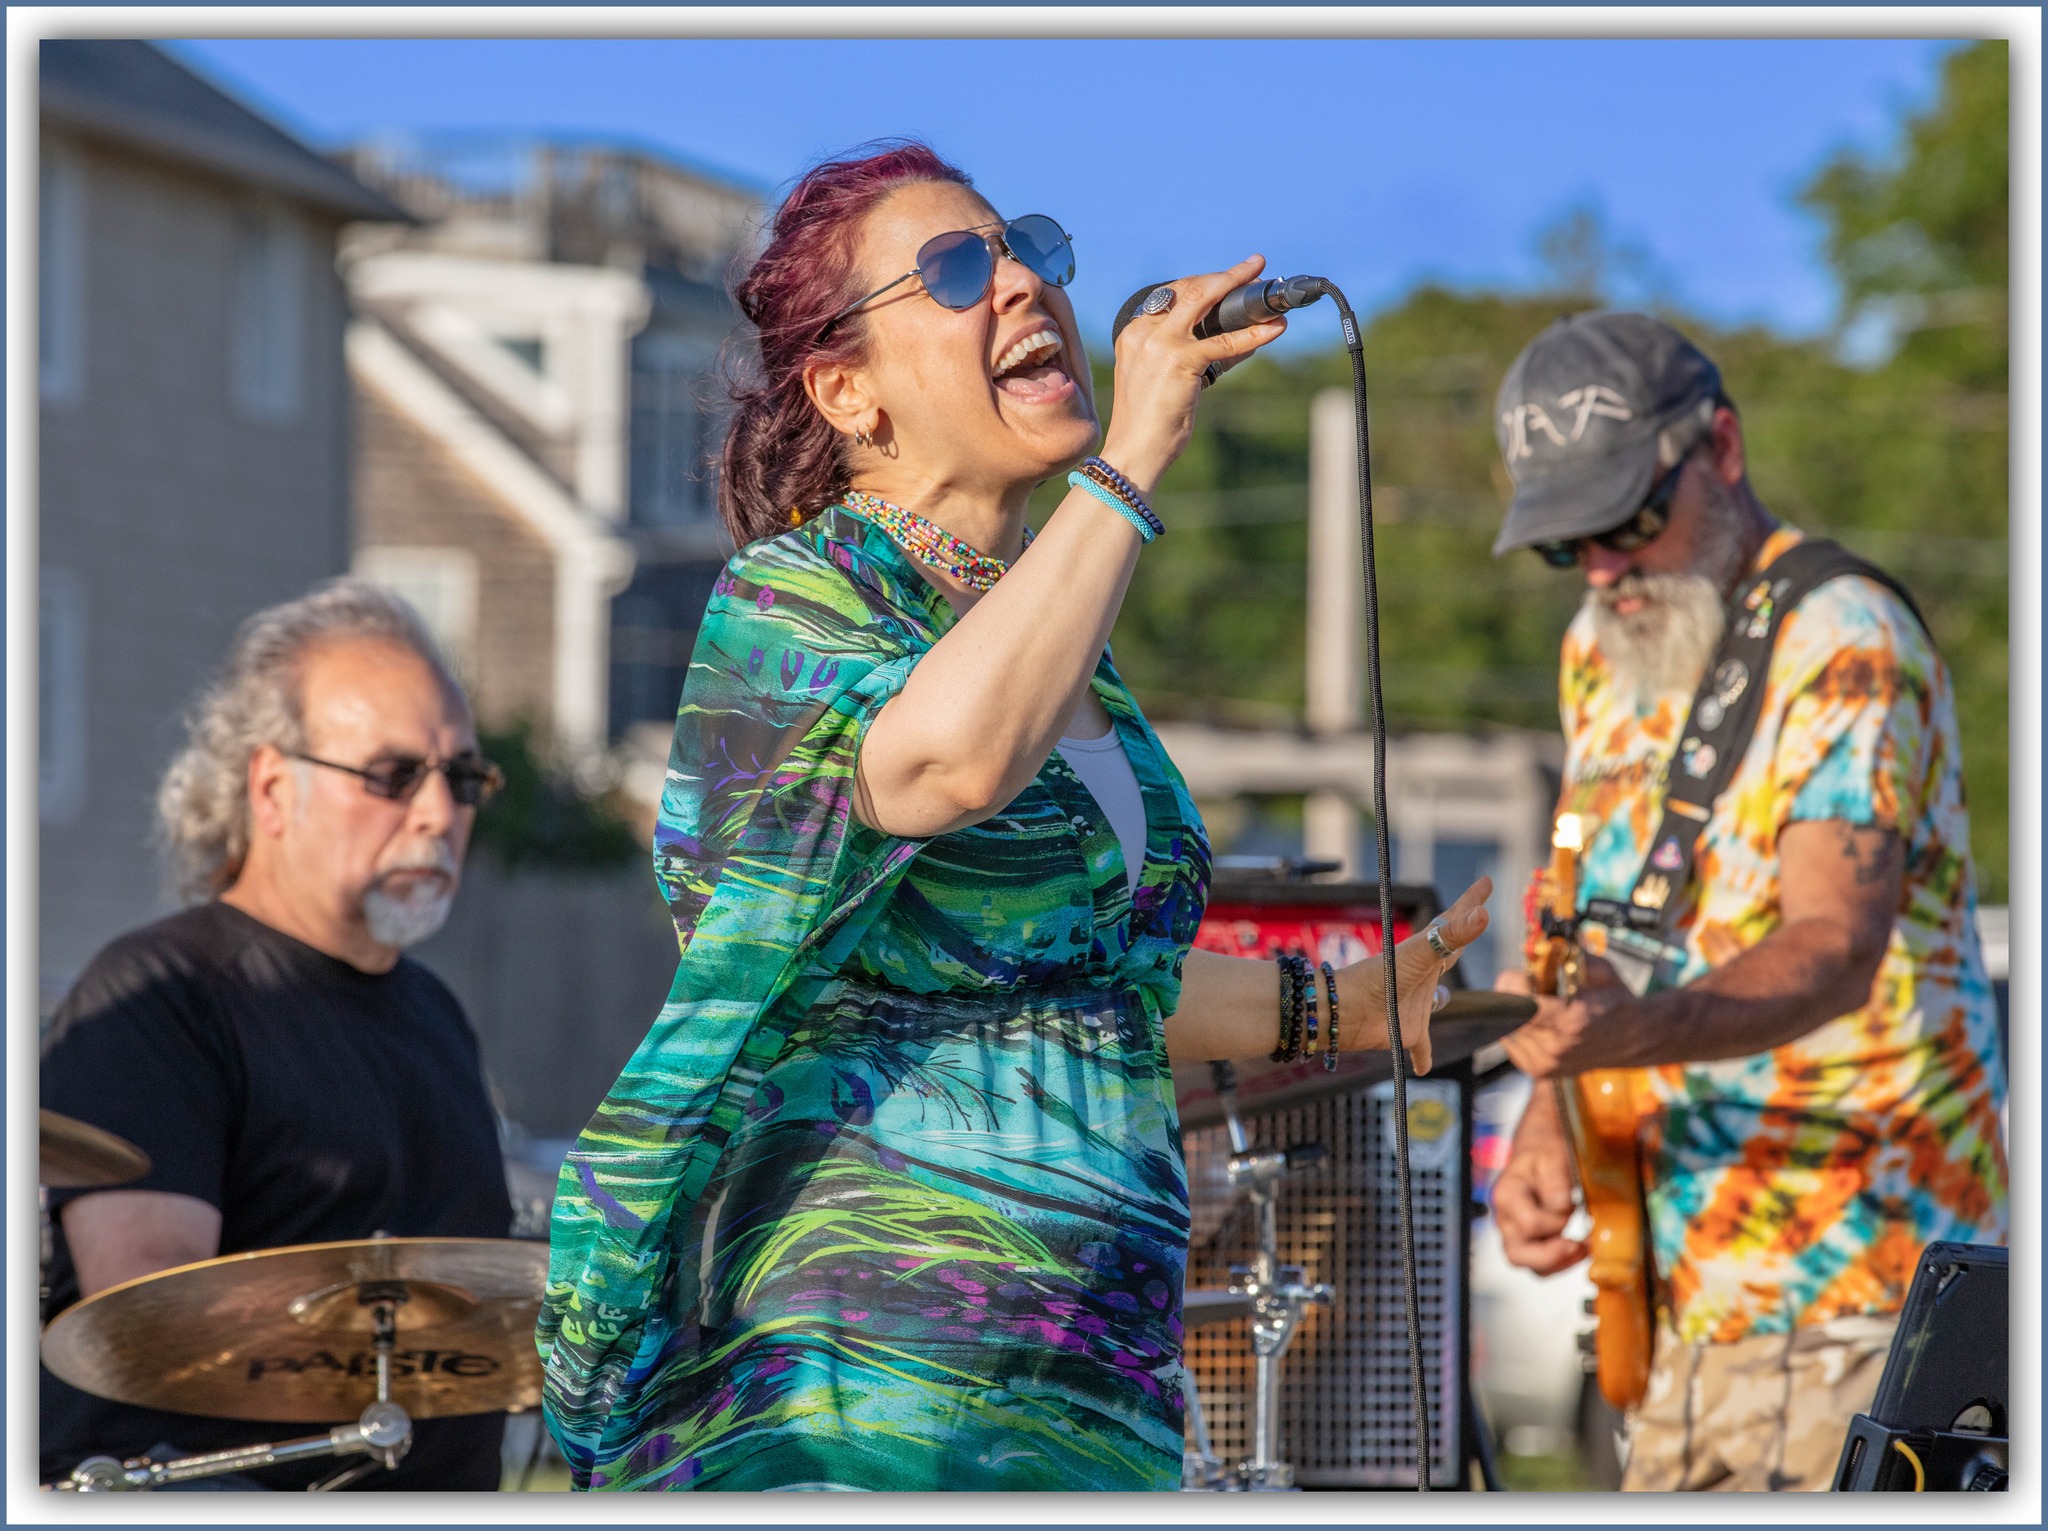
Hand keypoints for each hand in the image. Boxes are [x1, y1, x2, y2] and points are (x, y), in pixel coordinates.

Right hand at [1098, 255, 1288, 491]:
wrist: (1134, 452)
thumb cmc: (1151, 424)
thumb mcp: (1170, 381)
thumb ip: (1199, 355)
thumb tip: (1243, 339)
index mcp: (1134, 334)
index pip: (1172, 295)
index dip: (1204, 283)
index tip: (1228, 279)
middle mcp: (1143, 332)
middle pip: (1188, 289)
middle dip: (1225, 275)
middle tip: (1254, 266)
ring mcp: (1160, 343)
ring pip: (1205, 301)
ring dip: (1239, 287)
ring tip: (1265, 284)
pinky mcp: (1180, 360)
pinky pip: (1225, 341)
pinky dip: (1254, 333)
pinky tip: (1275, 328)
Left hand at [1337, 877, 1491, 1076]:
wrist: (1345, 1011)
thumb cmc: (1378, 977)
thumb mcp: (1419, 953)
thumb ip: (1453, 935)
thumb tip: (1484, 913)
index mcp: (1427, 952)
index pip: (1456, 922)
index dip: (1472, 903)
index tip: (1487, 882)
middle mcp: (1423, 975)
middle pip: (1448, 951)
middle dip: (1462, 936)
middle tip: (1476, 918)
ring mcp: (1416, 1003)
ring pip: (1434, 1000)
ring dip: (1439, 999)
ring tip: (1445, 995)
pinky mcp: (1408, 1032)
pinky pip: (1420, 1048)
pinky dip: (1423, 1058)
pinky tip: (1423, 1068)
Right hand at [1493, 1094, 1588, 1275]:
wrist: (1541, 1146)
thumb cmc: (1544, 1149)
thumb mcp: (1552, 1156)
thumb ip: (1555, 1180)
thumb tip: (1561, 1206)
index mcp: (1506, 1195)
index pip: (1529, 1224)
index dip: (1555, 1222)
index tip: (1572, 1207)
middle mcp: (1505, 1217)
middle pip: (1517, 1255)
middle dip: (1552, 1257)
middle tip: (1579, 1246)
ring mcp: (1514, 1230)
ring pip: (1529, 1264)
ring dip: (1559, 1262)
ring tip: (1583, 1248)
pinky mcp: (1528, 1237)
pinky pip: (1539, 1261)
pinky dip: (1560, 1260)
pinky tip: (1579, 1247)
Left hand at [1501, 955, 1638, 1077]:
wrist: (1634, 1039)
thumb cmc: (1616, 1002)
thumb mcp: (1602, 971)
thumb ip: (1572, 957)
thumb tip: (1542, 946)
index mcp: (1570, 1022)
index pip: (1519, 1004)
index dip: (1514, 984)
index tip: (1524, 974)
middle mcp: (1555, 1048)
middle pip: (1507, 1016)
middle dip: (1512, 993)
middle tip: (1529, 984)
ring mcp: (1546, 1064)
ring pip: (1505, 1029)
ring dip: (1513, 1012)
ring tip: (1537, 1004)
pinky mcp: (1539, 1071)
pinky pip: (1510, 1043)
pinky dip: (1516, 1027)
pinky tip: (1536, 1020)